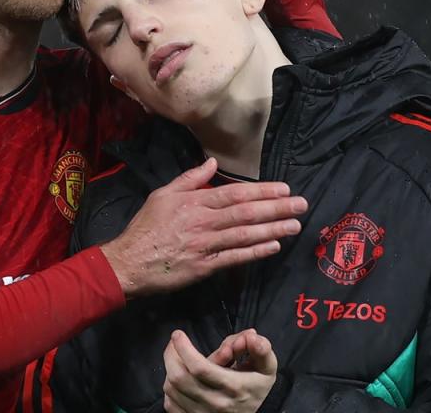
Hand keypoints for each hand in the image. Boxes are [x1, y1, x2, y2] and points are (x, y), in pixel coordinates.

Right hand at [100, 158, 306, 297]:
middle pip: (245, 213)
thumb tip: (212, 162)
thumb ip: (190, 179)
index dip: (261, 191)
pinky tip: (273, 247)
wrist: (129, 262)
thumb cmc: (146, 227)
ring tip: (295, 225)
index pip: (234, 194)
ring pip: (244, 235)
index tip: (284, 189)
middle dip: (276, 208)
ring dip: (272, 229)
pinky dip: (255, 253)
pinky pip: (235, 259)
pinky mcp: (205, 268)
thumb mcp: (163, 194)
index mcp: (194, 203)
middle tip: (301, 204)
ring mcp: (205, 246)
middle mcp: (203, 222)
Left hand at [163, 329, 276, 412]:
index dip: (184, 348)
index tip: (178, 334)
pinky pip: (170, 404)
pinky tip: (178, 379)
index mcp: (233, 387)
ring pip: (172, 390)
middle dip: (171, 355)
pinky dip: (169, 389)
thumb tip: (251, 336)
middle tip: (174, 343)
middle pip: (179, 378)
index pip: (200, 368)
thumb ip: (261, 350)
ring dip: (170, 369)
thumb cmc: (255, 388)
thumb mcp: (266, 368)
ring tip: (176, 357)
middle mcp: (216, 404)